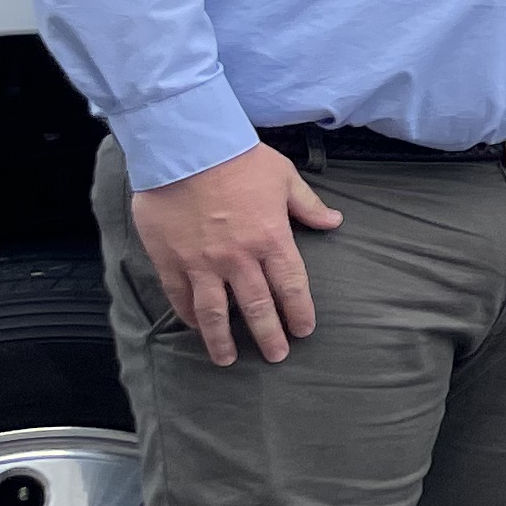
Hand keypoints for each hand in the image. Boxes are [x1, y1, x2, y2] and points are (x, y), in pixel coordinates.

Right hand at [128, 142, 341, 365]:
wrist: (185, 146)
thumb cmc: (238, 158)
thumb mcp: (283, 177)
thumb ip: (308, 205)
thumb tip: (334, 222)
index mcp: (271, 238)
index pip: (291, 286)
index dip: (299, 312)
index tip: (304, 330)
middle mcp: (239, 258)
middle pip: (258, 307)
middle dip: (269, 336)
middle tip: (276, 355)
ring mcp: (202, 262)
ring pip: (215, 313)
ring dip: (223, 341)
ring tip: (228, 359)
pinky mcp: (170, 260)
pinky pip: (181, 297)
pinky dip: (189, 316)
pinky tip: (196, 328)